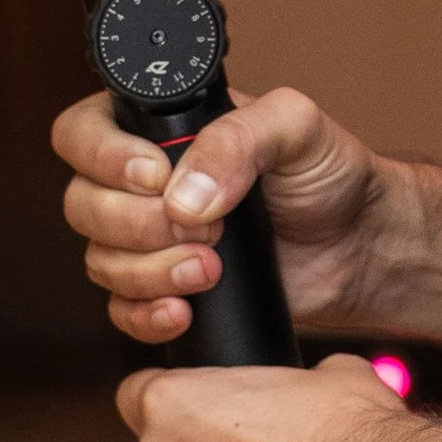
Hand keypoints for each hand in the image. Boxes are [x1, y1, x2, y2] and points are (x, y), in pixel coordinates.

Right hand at [54, 85, 393, 345]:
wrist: (360, 245)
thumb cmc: (330, 173)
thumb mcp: (296, 127)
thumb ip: (238, 139)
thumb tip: (183, 195)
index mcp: (160, 128)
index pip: (82, 133)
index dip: (103, 158)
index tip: (156, 178)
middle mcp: (143, 183)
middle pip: (82, 204)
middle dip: (137, 224)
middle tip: (206, 227)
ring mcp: (151, 239)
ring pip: (100, 260)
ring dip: (149, 270)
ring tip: (212, 268)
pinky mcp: (166, 289)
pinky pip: (121, 310)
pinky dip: (146, 314)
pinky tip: (186, 309)